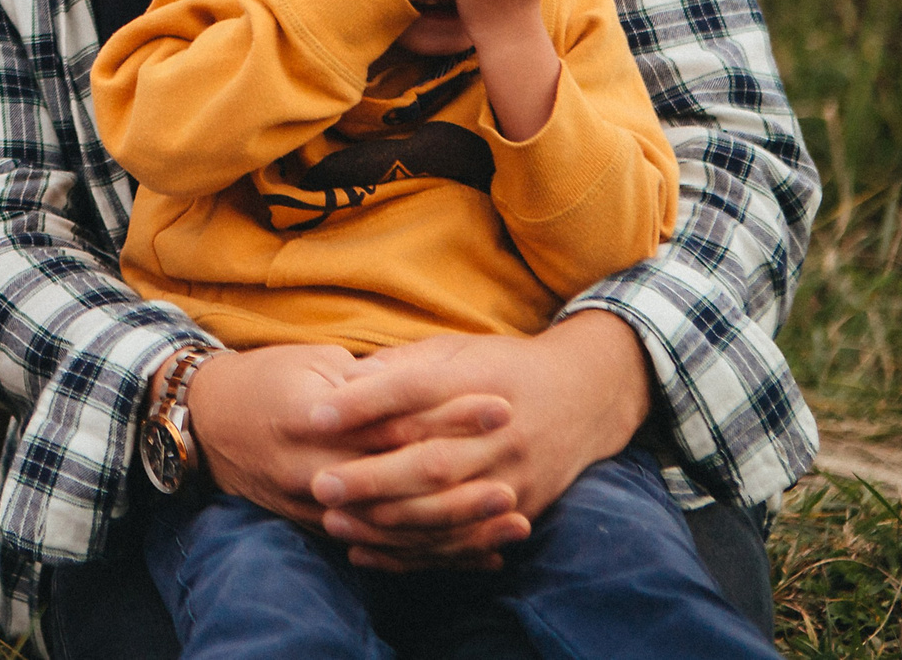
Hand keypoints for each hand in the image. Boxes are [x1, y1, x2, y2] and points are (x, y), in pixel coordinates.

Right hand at [185, 342, 509, 527]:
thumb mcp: (314, 363)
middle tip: (519, 467)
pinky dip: (431, 552)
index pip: (396, 418)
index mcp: (315, 416)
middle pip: (402, 478)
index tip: (500, 404)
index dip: (451, 414)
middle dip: (466, 476)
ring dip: (459, 526)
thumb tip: (426, 384)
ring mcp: (315, 504)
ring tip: (514, 520)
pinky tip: (476, 554)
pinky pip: (382, 547)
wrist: (205, 421)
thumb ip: (370, 380)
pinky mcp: (318, 527)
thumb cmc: (265, 378)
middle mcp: (315, 467)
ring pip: (397, 524)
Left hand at [303, 314, 651, 570]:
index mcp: (478, 383)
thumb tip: (342, 380)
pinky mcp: (521, 508)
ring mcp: (514, 476)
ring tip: (334, 521)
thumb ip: (403, 366)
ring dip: (387, 522)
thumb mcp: (457, 350)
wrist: (586, 396)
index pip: (414, 394)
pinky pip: (463, 540)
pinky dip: (415, 552)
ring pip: (445, 510)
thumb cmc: (501, 368)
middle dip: (371, 477)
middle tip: (319, 484)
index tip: (315, 415)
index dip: (363, 404)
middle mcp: (501, 434)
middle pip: (431, 461)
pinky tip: (370, 552)